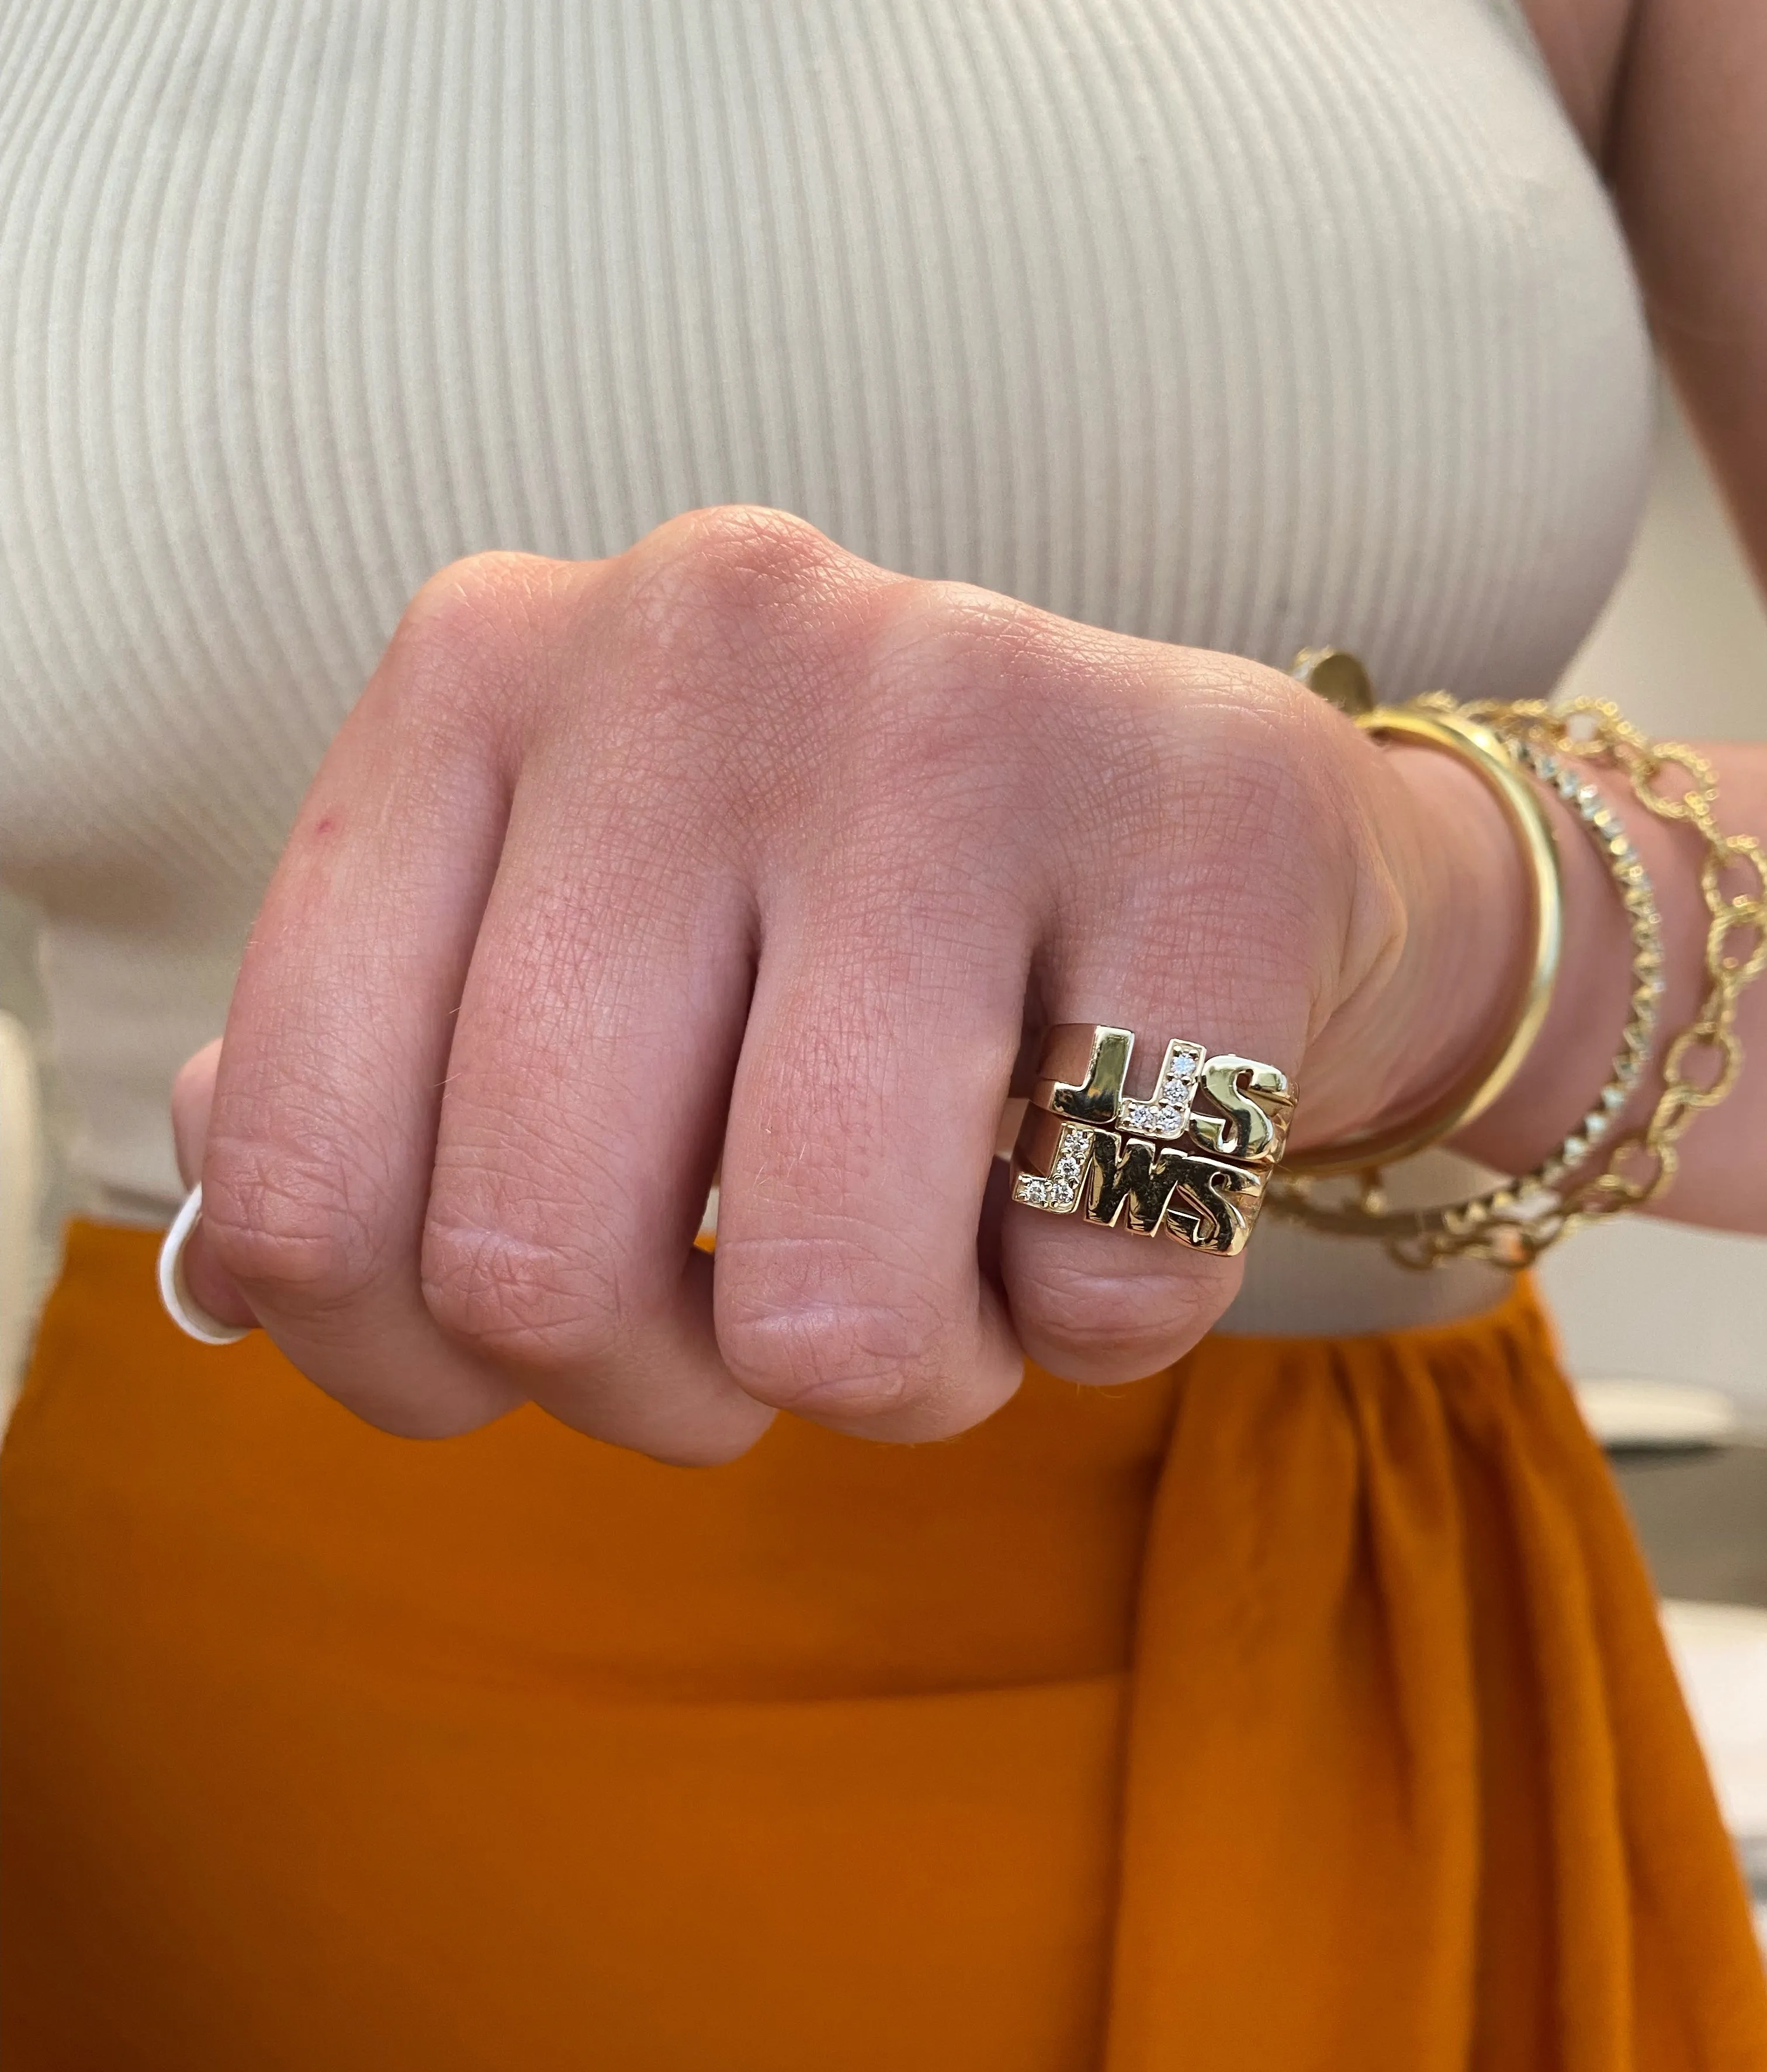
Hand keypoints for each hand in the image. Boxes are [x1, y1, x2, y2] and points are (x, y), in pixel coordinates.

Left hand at [173, 507, 1521, 1461]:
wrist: (1204, 827)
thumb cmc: (847, 929)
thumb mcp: (566, 948)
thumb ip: (372, 1078)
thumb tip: (245, 1259)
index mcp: (479, 675)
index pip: (296, 1167)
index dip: (402, 1363)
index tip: (525, 1355)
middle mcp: (697, 641)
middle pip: (540, 1265)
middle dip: (669, 1391)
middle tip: (774, 1320)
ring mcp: (964, 712)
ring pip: (821, 1313)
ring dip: (899, 1374)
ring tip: (951, 1257)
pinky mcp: (1211, 831)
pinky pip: (1097, 1285)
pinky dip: (1099, 1318)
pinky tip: (1114, 1172)